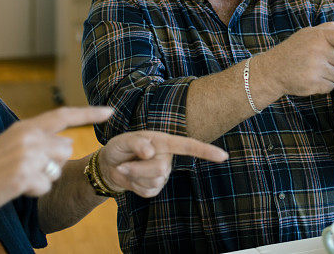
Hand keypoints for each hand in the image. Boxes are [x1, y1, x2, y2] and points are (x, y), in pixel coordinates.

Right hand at [0, 106, 113, 210]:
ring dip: (45, 177)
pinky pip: (46, 186)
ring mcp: (26, 156)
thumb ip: (40, 139)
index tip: (110, 111)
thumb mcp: (13, 142)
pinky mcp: (24, 176)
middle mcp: (28, 137)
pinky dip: (35, 191)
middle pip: (65, 148)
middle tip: (28, 167)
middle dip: (54, 161)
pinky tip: (17, 187)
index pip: (63, 115)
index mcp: (26, 126)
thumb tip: (69, 144)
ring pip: (57, 168)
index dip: (88, 113)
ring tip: (21, 176)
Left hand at [98, 131, 227, 197]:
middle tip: (124, 164)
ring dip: (135, 177)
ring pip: (153, 181)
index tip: (224, 156)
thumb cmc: (119, 149)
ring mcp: (163, 174)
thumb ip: (136, 143)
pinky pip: (148, 192)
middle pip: (160, 168)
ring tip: (127, 168)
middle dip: (139, 169)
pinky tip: (131, 179)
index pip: (188, 146)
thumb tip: (150, 151)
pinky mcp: (155, 188)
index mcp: (164, 141)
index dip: (206, 151)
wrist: (110, 166)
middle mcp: (167, 157)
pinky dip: (134, 187)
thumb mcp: (122, 141)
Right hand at [256, 22, 333, 97]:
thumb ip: (329, 31)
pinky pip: (332, 86)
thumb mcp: (308, 33)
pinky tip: (312, 78)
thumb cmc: (294, 50)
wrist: (271, 70)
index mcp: (320, 35)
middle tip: (326, 61)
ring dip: (332, 74)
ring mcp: (317, 68)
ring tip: (314, 69)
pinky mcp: (315, 84)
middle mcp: (320, 50)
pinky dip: (325, 84)